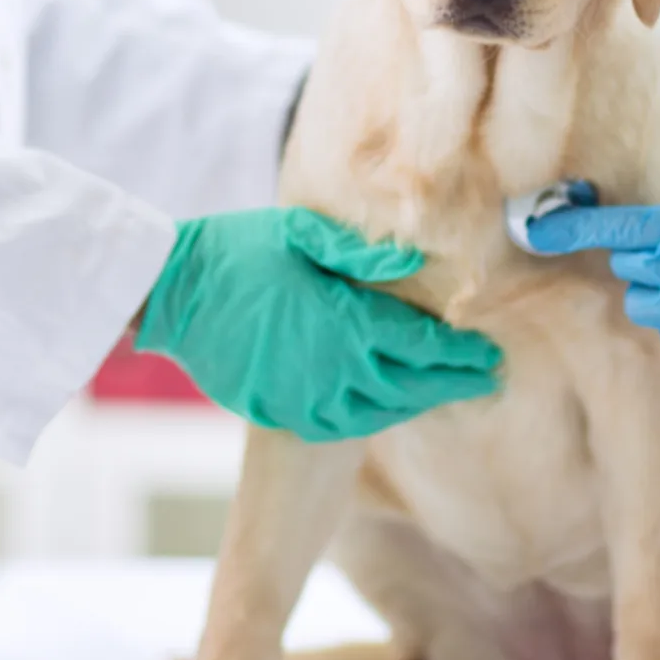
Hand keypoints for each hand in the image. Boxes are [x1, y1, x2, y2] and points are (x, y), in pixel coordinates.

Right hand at [135, 208, 499, 440]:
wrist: (170, 292)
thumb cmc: (237, 251)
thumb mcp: (301, 233)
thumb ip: (360, 253)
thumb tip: (418, 262)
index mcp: (346, 323)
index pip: (422, 347)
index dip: (461, 355)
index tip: (490, 356)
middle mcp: (333, 370)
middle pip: (412, 386)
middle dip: (453, 383)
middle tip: (486, 379)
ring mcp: (305, 398)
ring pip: (379, 412)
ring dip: (416, 403)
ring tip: (444, 392)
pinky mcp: (279, 412)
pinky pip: (339, 426)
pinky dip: (372, 418)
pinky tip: (386, 407)